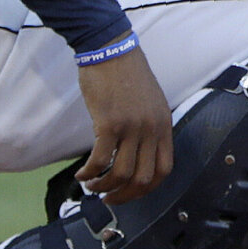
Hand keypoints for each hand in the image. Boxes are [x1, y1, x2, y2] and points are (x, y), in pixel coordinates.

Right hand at [74, 48, 173, 204]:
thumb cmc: (126, 74)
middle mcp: (152, 128)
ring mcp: (132, 126)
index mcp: (164, 124)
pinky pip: (101, 161)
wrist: (110, 50)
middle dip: (124, 195)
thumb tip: (137, 155)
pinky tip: (82, 174)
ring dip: (103, 187)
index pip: (164, 169)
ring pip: (121, 174)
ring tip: (91, 186)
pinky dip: (90, 174)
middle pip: (144, 178)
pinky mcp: (109, 123)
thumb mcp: (150, 102)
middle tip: (108, 198)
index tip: (130, 193)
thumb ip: (148, 128)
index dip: (147, 188)